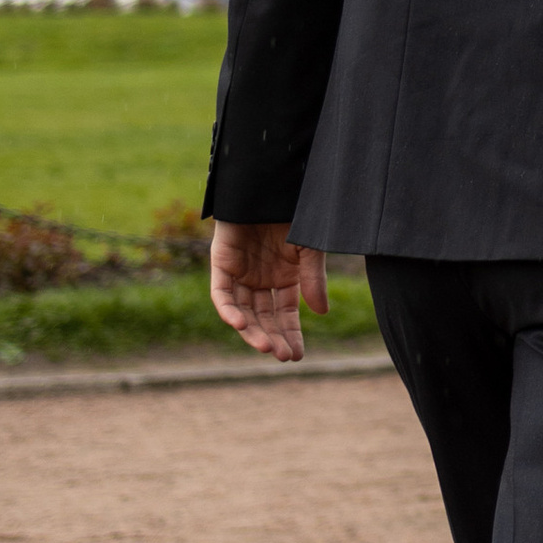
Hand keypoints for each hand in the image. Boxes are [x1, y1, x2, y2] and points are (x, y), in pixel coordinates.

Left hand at [209, 219, 328, 364]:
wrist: (268, 187)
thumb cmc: (292, 215)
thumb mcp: (310, 250)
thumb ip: (313, 280)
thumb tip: (321, 313)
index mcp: (284, 279)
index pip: (285, 315)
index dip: (290, 334)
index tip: (296, 356)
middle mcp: (260, 281)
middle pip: (263, 318)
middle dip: (272, 337)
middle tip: (281, 356)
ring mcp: (239, 274)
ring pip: (242, 311)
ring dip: (252, 330)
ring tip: (265, 346)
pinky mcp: (221, 264)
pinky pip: (221, 294)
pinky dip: (229, 310)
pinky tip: (241, 324)